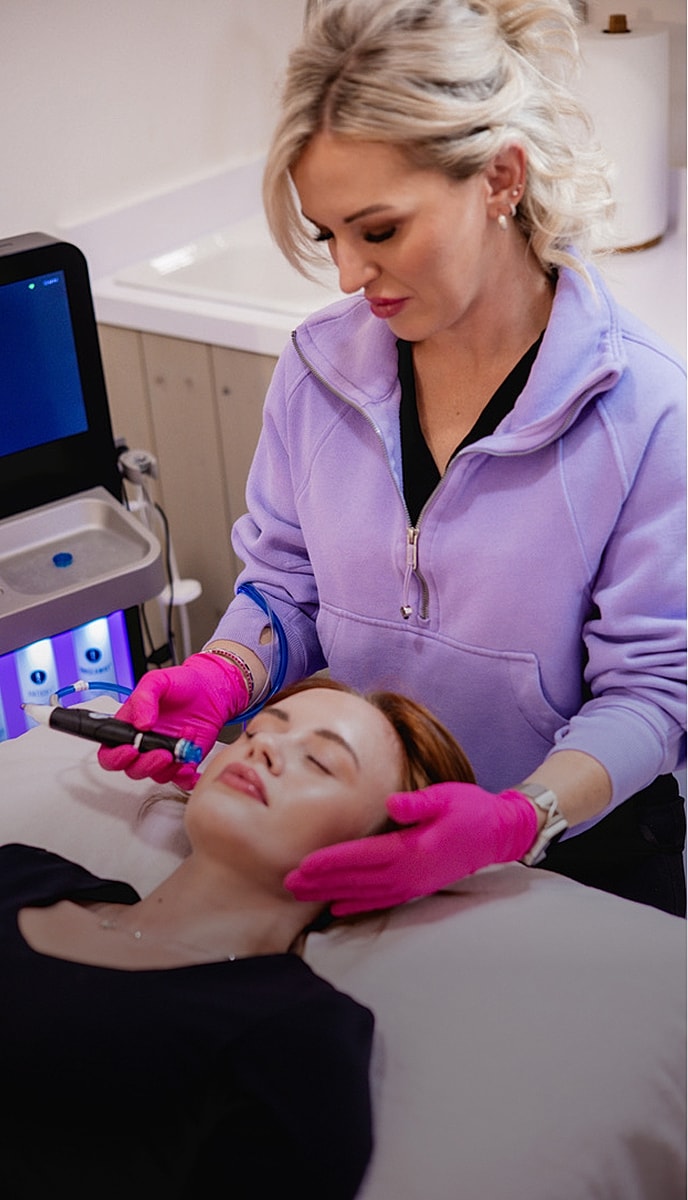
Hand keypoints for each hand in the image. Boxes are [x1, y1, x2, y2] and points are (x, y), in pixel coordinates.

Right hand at [97, 653, 250, 786]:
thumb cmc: (179, 684)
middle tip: (162, 753)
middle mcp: (144, 745)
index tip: (131, 750)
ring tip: (184, 741)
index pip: (110, 752)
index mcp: (129, 727)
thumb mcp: (157, 681)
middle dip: (146, 765)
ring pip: (157, 775)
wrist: (209, 689)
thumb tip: (140, 723)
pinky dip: (187, 777)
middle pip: (132, 769)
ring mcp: (163, 755)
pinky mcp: (183, 761)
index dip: (116, 757)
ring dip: (170, 766)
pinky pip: (181, 779)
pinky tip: (191, 765)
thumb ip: (144, 698)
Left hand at [285, 782, 537, 913]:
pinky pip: (381, 901)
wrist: (499, 834)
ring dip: (331, 893)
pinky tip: (337, 907)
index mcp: (412, 849)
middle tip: (288, 883)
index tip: (302, 865)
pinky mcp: (417, 888)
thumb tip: (390, 804)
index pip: (361, 857)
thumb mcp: (447, 796)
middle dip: (320, 882)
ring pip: (363, 893)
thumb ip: (418, 803)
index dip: (330, 862)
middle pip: (356, 879)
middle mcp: (409, 873)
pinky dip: (357, 905)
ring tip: (302, 894)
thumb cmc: (471, 809)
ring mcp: (413, 884)